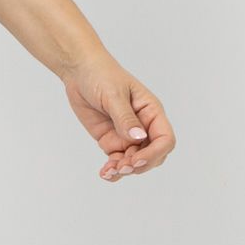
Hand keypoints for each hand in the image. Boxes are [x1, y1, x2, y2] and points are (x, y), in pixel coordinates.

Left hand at [63, 54, 176, 182]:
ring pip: (135, 162)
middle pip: (153, 155)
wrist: (79, 71)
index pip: (165, 139)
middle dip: (140, 165)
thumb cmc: (101, 75)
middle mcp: (143, 126)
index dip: (154, 153)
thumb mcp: (114, 95)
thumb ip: (125, 118)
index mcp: (151, 112)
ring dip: (125, 170)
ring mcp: (127, 135)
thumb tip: (139, 138)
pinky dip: (113, 170)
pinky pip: (117, 160)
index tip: (135, 159)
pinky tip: (105, 173)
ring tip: (109, 172)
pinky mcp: (111, 140)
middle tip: (122, 167)